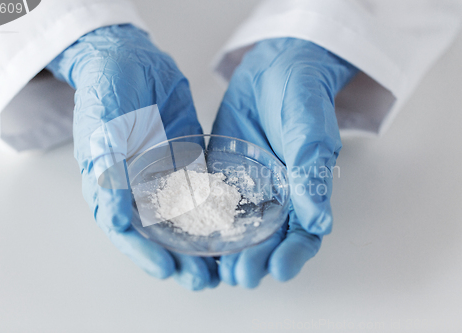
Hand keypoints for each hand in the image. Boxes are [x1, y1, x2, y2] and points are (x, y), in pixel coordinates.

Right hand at [46, 24, 218, 289]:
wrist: (132, 58)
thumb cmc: (107, 88)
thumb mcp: (101, 126)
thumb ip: (108, 168)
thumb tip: (115, 217)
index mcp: (111, 185)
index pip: (127, 230)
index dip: (145, 254)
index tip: (168, 271)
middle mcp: (138, 187)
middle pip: (158, 233)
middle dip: (179, 258)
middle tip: (204, 278)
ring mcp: (164, 175)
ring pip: (183, 218)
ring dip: (200, 242)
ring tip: (222, 263)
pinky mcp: (186, 161)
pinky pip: (202, 190)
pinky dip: (214, 210)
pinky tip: (232, 224)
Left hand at [212, 38, 357, 287]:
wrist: (273, 68)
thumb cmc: (302, 95)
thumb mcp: (310, 130)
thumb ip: (312, 174)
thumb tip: (319, 221)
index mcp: (304, 191)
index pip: (303, 234)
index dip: (293, 255)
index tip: (279, 270)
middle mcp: (276, 196)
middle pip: (268, 239)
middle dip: (256, 260)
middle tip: (240, 275)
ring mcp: (247, 188)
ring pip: (239, 229)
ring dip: (229, 250)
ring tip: (215, 267)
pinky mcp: (222, 175)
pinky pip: (212, 203)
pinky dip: (204, 222)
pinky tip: (190, 235)